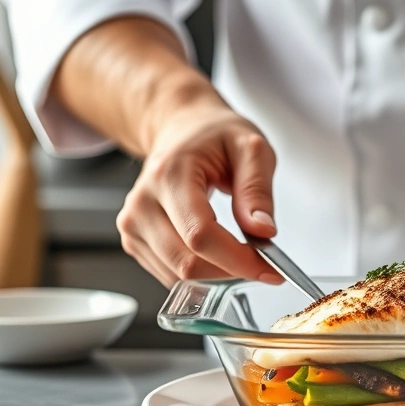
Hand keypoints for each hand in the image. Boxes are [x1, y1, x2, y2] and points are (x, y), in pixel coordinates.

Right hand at [116, 104, 282, 287]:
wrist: (181, 129)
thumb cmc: (214, 135)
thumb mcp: (251, 148)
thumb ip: (257, 190)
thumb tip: (263, 231)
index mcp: (169, 175)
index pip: (200, 235)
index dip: (238, 260)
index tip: (271, 271)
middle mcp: (142, 203)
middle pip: (187, 262)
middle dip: (232, 272)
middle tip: (264, 264)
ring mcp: (133, 224)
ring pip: (178, 276)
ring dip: (217, 276)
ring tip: (242, 253)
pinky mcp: (134, 240)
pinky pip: (170, 275)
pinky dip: (201, 274)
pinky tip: (218, 254)